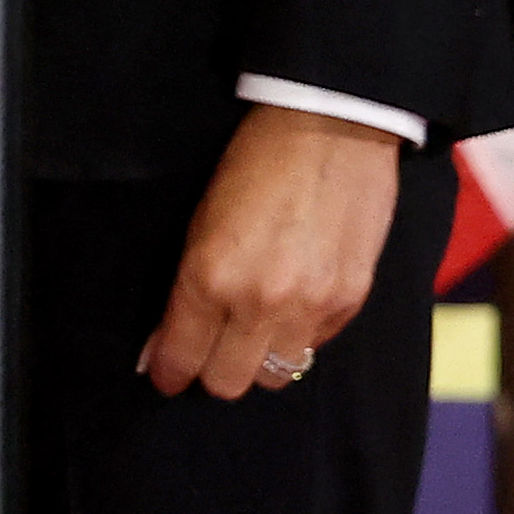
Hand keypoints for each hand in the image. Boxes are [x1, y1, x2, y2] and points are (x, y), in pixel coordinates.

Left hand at [142, 102, 401, 398]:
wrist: (330, 130)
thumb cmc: (253, 164)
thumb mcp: (200, 220)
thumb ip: (185, 286)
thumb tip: (164, 340)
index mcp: (210, 277)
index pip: (182, 356)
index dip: (167, 370)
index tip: (163, 373)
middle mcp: (260, 302)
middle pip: (228, 382)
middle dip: (210, 373)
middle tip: (204, 353)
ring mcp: (310, 306)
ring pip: (275, 376)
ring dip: (256, 361)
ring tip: (248, 334)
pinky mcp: (350, 302)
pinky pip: (315, 347)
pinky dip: (298, 338)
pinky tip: (290, 308)